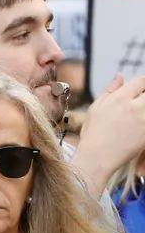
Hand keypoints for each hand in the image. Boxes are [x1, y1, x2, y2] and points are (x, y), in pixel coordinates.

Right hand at [73, 74, 144, 192]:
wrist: (97, 157)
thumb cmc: (94, 133)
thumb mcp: (96, 108)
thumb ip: (109, 90)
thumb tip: (120, 75)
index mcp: (119, 98)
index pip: (141, 81)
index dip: (142, 85)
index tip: (139, 91)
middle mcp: (133, 107)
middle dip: (144, 97)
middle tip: (137, 105)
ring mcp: (143, 121)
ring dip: (144, 109)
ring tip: (135, 116)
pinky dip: (144, 121)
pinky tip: (136, 126)